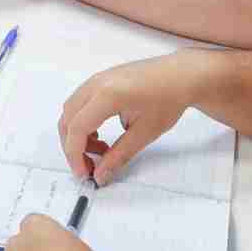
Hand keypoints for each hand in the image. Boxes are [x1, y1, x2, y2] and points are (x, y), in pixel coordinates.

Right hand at [58, 55, 195, 184]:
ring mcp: (98, 78)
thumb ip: (119, 155)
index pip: (77, 128)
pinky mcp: (101, 79)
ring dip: (77, 134)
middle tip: (90, 165)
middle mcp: (97, 83)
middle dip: (73, 146)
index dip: (75, 155)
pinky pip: (80, 102)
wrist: (182, 75)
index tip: (84, 173)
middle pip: (68, 119)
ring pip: (71, 110)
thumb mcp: (145, 133)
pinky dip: (82, 120)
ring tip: (101, 149)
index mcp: (108, 95)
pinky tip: (100, 132)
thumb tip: (100, 175)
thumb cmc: (169, 100)